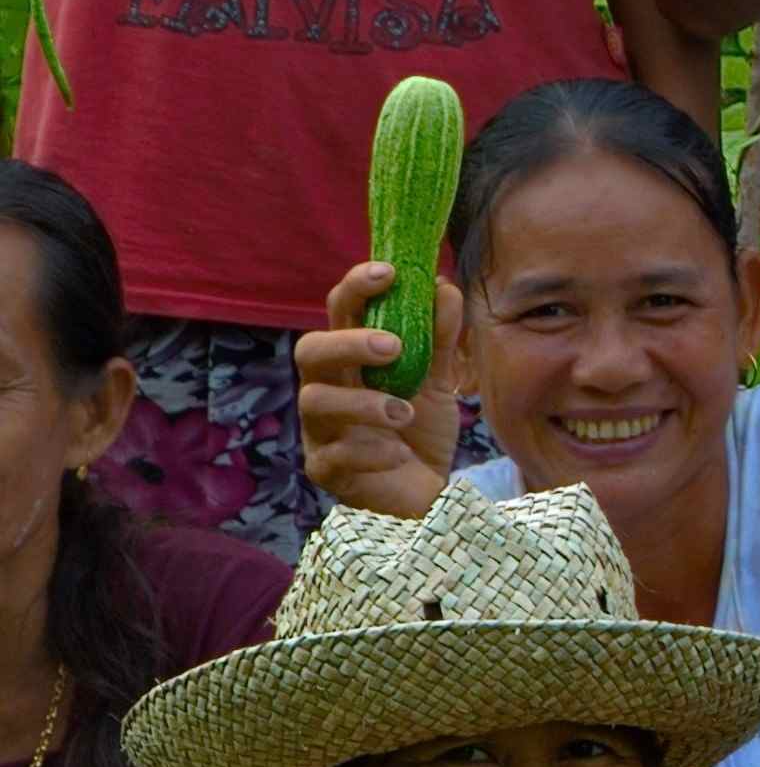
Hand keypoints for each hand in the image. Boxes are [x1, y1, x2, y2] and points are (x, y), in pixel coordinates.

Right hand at [295, 260, 471, 520]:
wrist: (429, 494)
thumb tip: (443, 286)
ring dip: (364, 402)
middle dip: (348, 343)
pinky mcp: (325, 471)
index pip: (339, 313)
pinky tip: (400, 454)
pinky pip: (335, 455)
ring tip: (405, 412)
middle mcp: (326, 389)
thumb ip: (439, 338)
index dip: (356, 288)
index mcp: (350, 361)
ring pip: (316, 402)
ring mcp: (320, 431)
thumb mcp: (438, 381)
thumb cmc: (420, 432)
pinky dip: (372, 451)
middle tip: (392, 347)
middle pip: (309, 351)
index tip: (389, 273)